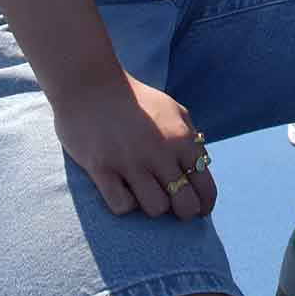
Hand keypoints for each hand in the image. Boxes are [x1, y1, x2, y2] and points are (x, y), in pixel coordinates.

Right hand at [52, 71, 215, 220]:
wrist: (89, 83)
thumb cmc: (134, 99)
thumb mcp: (172, 109)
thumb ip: (189, 137)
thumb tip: (202, 167)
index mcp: (181, 137)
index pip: (205, 186)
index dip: (205, 204)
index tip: (199, 209)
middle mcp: (160, 151)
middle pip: (185, 205)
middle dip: (183, 212)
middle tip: (173, 208)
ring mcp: (130, 161)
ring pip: (156, 209)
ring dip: (152, 206)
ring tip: (145, 194)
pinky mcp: (102, 168)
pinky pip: (122, 206)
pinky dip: (125, 204)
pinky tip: (122, 190)